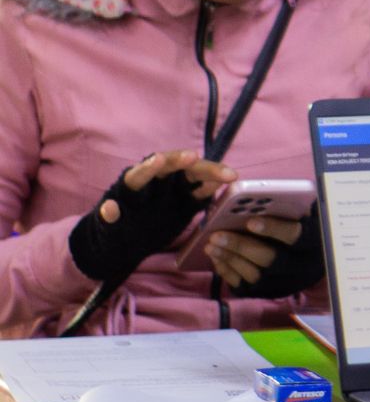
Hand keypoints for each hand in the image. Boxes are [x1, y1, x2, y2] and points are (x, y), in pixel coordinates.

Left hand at [69, 152, 229, 282]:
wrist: (128, 243)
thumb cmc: (114, 232)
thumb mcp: (107, 228)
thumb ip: (108, 218)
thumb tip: (108, 209)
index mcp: (133, 186)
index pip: (141, 174)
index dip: (150, 167)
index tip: (160, 159)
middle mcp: (155, 182)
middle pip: (171, 167)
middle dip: (184, 161)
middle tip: (196, 157)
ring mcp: (173, 189)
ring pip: (192, 174)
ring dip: (210, 172)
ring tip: (230, 175)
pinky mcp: (187, 200)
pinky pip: (202, 191)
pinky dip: (212, 186)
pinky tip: (225, 184)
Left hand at [225, 208, 325, 299]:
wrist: (307, 262)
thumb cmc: (300, 230)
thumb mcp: (302, 216)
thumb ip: (288, 208)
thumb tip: (257, 201)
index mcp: (313, 242)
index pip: (295, 236)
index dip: (274, 229)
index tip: (251, 221)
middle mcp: (301, 267)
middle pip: (269, 258)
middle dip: (240, 246)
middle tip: (216, 235)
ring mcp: (284, 282)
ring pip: (254, 274)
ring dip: (229, 258)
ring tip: (211, 245)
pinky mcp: (268, 292)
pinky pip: (244, 284)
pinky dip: (228, 271)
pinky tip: (216, 257)